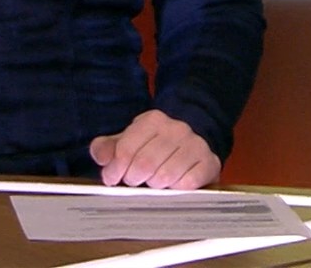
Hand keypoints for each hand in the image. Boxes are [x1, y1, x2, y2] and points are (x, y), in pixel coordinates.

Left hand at [89, 109, 219, 188]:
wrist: (194, 141)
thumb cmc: (155, 145)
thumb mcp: (129, 141)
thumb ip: (108, 148)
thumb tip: (102, 158)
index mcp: (152, 120)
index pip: (126, 149)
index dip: (115, 169)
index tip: (112, 179)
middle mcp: (176, 129)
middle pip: (144, 165)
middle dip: (133, 179)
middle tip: (134, 181)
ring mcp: (194, 145)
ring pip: (165, 176)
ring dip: (154, 186)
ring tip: (153, 182)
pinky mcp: (209, 162)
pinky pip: (186, 184)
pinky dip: (175, 190)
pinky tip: (172, 184)